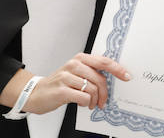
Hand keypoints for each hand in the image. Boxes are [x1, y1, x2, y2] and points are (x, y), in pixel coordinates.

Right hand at [0, 54, 130, 113]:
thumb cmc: (60, 83)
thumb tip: (113, 78)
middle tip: (103, 101)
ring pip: (92, 89)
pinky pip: (83, 97)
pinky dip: (86, 103)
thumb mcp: (77, 73)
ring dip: (94, 100)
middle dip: (105, 93)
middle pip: (100, 78)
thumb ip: (92, 72)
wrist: (37, 93)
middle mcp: (74, 64)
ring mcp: (67, 76)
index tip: (127, 76)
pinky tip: (82, 104)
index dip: (118, 69)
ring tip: (91, 104)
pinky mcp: (62, 89)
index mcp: (80, 58)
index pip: (104, 62)